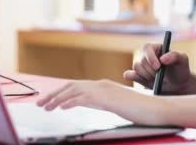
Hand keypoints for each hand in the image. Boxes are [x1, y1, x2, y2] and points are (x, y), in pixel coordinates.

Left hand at [36, 79, 164, 124]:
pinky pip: (84, 98)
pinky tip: (61, 107)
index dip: (60, 92)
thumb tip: (88, 103)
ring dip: (57, 98)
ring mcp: (104, 90)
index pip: (76, 86)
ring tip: (45, 107)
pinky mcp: (107, 98)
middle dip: (53, 94)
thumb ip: (102, 102)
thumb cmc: (139, 110)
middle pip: (71, 86)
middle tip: (40, 103)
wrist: (155, 109)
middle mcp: (101, 84)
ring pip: (74, 91)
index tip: (48, 100)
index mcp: (103, 86)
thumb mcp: (115, 105)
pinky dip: (70, 101)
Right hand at [123, 43, 195, 94]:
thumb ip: (175, 56)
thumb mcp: (183, 60)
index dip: (151, 58)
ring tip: (158, 79)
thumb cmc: (180, 69)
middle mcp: (146, 55)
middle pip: (141, 61)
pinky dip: (132, 76)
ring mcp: (141, 66)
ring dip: (147, 76)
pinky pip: (130, 74)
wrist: (178, 84)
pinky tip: (135, 77)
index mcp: (155, 47)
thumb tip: (162, 58)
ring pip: (136, 69)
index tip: (158, 67)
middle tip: (161, 76)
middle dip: (151, 71)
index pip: (146, 48)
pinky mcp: (138, 75)